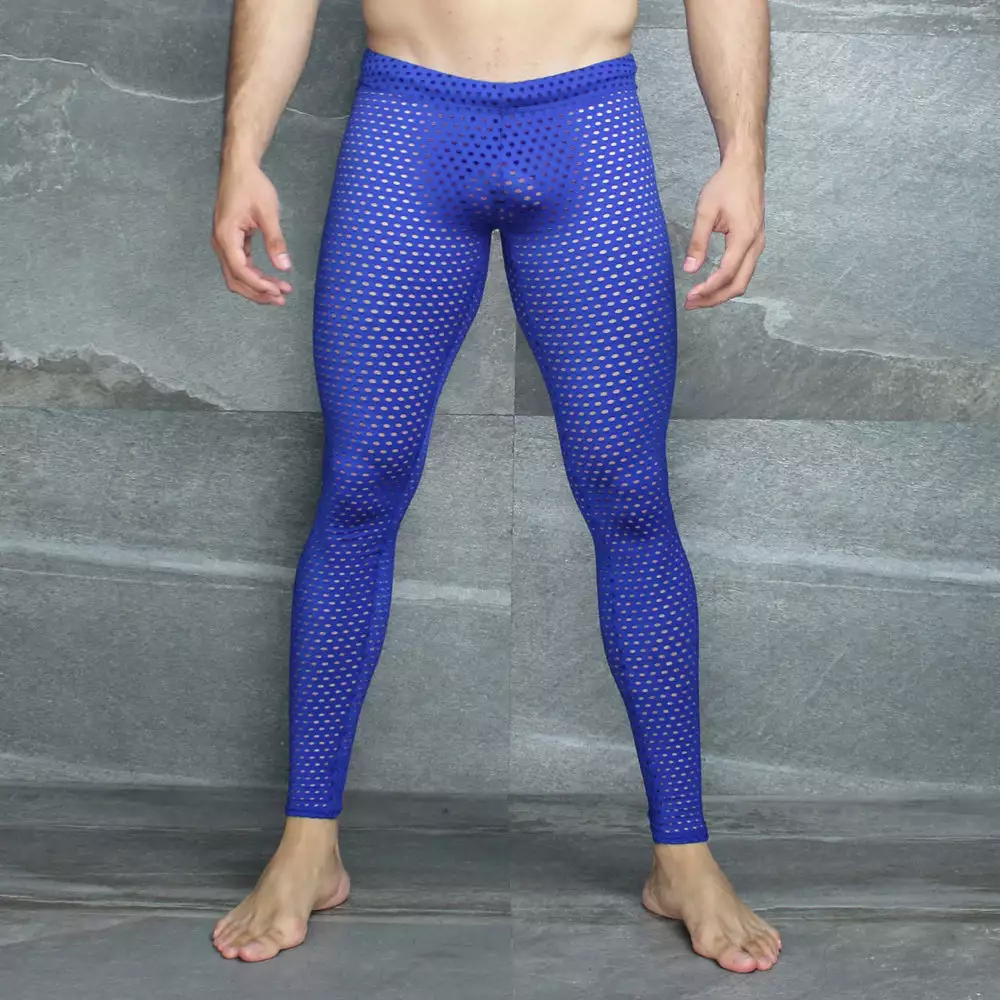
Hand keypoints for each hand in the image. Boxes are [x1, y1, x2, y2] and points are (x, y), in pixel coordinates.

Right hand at [211, 161, 292, 305]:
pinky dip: (254, 276)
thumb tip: (284, 267)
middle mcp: (220, 243)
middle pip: (235, 279)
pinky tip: (271, 280)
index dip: (258, 284)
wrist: (238, 168)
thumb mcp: (267, 212)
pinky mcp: (230, 242)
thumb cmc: (251, 185)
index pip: (239, 270)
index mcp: (226, 236)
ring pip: (236, 276)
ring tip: (280, 292)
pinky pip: (239, 266)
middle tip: (281, 299)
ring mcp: (223, 243)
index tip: (277, 290)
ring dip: (257, 287)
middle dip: (257, 293)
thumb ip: (275, 240)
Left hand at [681, 156, 764, 308]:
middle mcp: (756, 245)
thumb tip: (690, 269)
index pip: (727, 273)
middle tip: (691, 304)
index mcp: (744, 236)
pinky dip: (727, 283)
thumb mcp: (705, 210)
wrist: (746, 168)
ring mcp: (758, 245)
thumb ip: (697, 241)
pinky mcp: (754, 244)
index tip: (690, 296)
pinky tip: (710, 285)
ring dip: (720, 293)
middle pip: (738, 284)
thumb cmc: (726, 185)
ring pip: (742, 280)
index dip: (708, 288)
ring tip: (698, 298)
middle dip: (714, 298)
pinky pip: (743, 271)